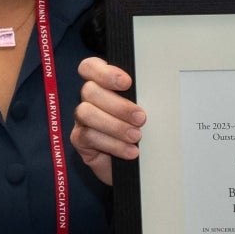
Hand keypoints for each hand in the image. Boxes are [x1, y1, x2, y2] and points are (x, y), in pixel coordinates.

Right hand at [71, 57, 144, 186]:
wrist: (140, 166)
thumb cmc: (144, 133)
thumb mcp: (145, 112)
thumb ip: (142, 98)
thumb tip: (155, 89)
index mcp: (103, 85)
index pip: (90, 67)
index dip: (105, 73)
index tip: (127, 83)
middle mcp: (89, 99)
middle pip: (90, 90)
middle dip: (118, 105)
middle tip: (141, 118)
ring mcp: (82, 120)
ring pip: (86, 113)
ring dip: (114, 125)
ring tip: (136, 137)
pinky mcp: (79, 140)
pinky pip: (88, 136)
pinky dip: (112, 144)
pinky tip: (130, 151)